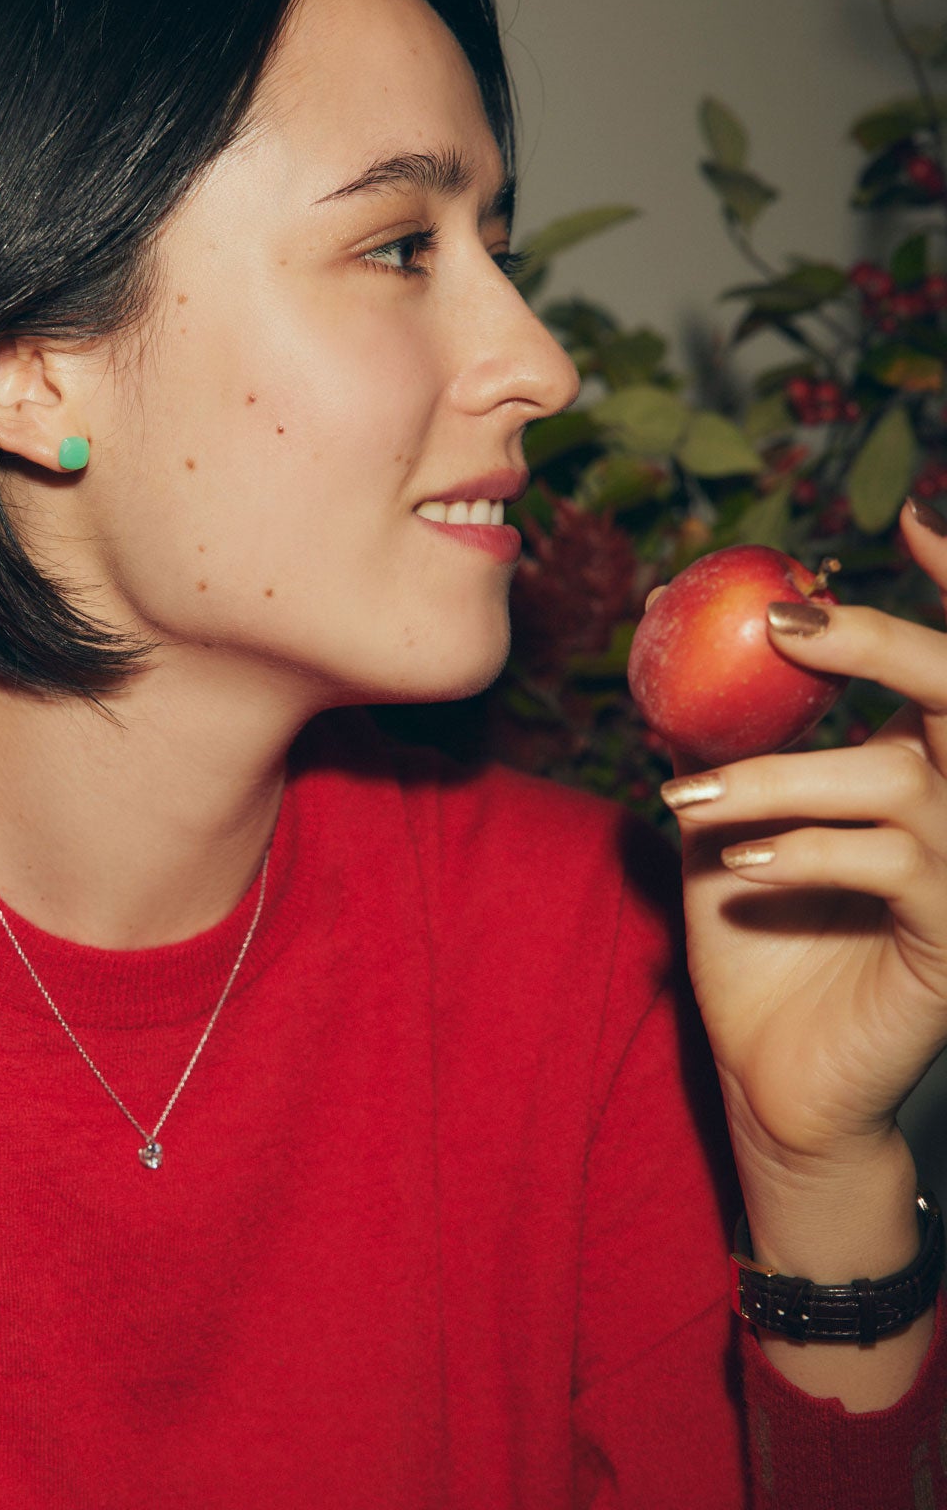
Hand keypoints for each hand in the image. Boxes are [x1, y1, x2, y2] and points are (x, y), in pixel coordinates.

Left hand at [663, 500, 946, 1185]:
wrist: (771, 1076)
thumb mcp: (726, 830)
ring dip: (788, 775)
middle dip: (883, 643)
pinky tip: (739, 864)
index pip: (942, 670)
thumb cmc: (753, 947)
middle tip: (787, 622)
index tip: (902, 514)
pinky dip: (810, 852)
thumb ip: (721, 755)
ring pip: (908, 781)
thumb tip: (671, 679)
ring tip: (695, 796)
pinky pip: (895, 870)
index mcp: (916, 773)